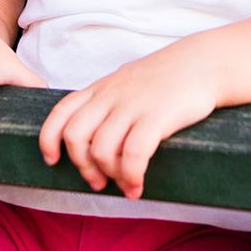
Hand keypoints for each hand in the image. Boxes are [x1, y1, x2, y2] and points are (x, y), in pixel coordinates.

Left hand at [39, 49, 215, 199]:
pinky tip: (138, 187)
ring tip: (125, 185)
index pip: (61, 112)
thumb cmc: (164, 79)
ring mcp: (132, 106)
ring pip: (101, 149)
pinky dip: (131, 176)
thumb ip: (107, 103)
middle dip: (82, 167)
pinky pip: (133, 153)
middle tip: (99, 182)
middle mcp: (110, 96)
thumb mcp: (125, 84)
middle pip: (75, 136)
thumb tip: (94, 136)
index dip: (48, 138)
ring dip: (110, 176)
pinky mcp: (156, 116)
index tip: (52, 160)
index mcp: (100, 89)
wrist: (201, 63)